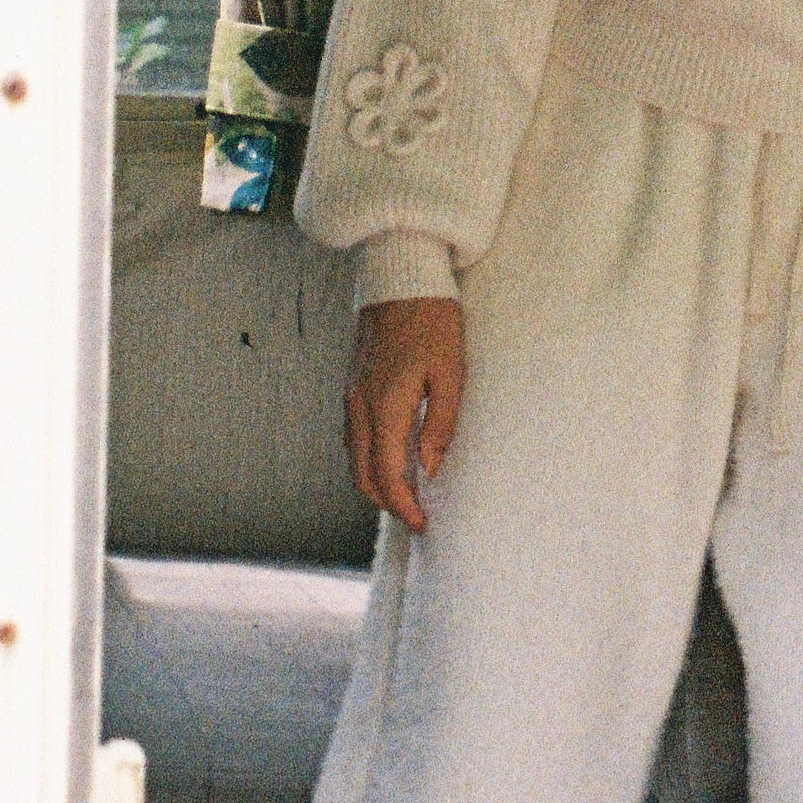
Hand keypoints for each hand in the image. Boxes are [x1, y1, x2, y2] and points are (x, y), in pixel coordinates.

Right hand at [346, 297, 467, 535]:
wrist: (401, 278)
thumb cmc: (433, 321)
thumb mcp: (451, 374)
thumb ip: (440, 424)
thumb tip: (431, 467)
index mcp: (385, 405)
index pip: (386, 475)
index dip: (403, 507)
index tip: (422, 523)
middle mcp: (360, 406)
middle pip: (362, 475)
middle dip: (386, 503)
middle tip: (415, 517)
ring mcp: (352, 396)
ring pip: (354, 457)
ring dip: (375, 483)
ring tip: (407, 494)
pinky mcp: (353, 386)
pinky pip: (355, 437)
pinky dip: (369, 459)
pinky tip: (393, 460)